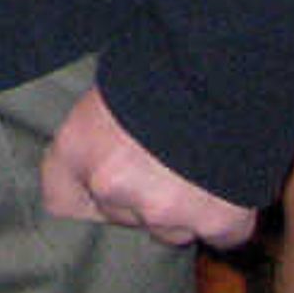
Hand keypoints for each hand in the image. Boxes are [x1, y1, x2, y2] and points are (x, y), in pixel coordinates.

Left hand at [36, 84, 257, 248]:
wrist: (227, 62)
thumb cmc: (164, 58)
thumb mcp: (112, 87)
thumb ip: (102, 133)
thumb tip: (113, 151)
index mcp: (79, 147)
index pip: (60, 198)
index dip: (86, 191)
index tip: (104, 179)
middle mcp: (113, 187)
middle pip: (120, 214)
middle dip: (139, 195)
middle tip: (165, 158)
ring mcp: (166, 211)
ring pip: (170, 229)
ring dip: (183, 209)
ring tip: (203, 167)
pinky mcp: (217, 222)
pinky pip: (221, 234)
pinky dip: (227, 216)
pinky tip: (233, 185)